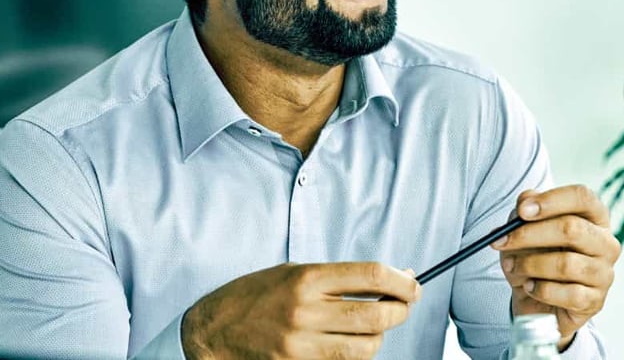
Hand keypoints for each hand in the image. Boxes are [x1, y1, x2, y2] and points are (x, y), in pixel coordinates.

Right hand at [180, 262, 421, 359]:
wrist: (211, 331)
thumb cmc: (253, 296)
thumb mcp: (291, 272)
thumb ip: (337, 278)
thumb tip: (387, 278)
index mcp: (305, 278)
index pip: (370, 275)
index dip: (400, 280)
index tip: (412, 283)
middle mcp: (305, 311)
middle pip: (376, 314)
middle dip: (401, 309)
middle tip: (405, 304)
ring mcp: (301, 345)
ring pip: (366, 347)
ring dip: (380, 337)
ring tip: (375, 327)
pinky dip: (355, 355)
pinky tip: (350, 343)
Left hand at [492, 185, 620, 349]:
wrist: (538, 301)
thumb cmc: (536, 257)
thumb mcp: (524, 230)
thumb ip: (525, 211)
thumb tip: (525, 199)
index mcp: (594, 216)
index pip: (582, 197)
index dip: (551, 201)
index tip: (521, 211)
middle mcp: (605, 243)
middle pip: (572, 229)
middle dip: (530, 235)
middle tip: (502, 241)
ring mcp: (604, 273)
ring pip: (566, 264)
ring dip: (530, 265)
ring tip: (512, 267)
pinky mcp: (595, 301)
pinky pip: (568, 294)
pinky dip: (541, 290)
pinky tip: (530, 288)